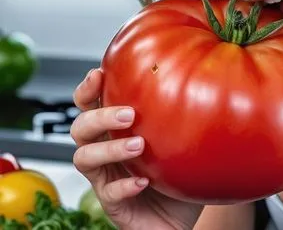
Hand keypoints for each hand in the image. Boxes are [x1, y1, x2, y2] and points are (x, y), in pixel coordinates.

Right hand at [71, 68, 202, 229]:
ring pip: (85, 159)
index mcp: (115, 131)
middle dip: (99, 117)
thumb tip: (195, 76)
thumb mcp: (178, 134)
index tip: (98, 74)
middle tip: (128, 114)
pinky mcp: (114, 205)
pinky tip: (143, 181)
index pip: (90, 105)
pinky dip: (124, 186)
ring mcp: (106, 178)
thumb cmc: (176, 171)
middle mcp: (105, 152)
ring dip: (109, 149)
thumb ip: (178, 109)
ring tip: (138, 145)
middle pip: (81, 128)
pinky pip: (108, 194)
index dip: (87, 90)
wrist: (181, 214)